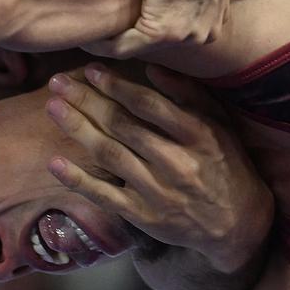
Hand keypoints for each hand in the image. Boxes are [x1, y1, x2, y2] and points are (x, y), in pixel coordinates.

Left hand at [46, 63, 272, 272]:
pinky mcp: (143, 217)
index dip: (118, 87)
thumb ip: (189, 94)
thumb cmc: (226, 163)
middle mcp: (176, 162)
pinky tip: (55, 163)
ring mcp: (157, 192)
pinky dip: (78, 180)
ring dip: (78, 130)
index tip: (92, 71)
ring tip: (53, 108)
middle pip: (122, 127)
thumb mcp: (219, 124)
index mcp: (197, 135)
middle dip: (87, 101)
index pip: (150, 106)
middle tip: (58, 83)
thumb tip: (152, 67)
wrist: (236, 223)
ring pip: (110, 156)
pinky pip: (105, 196)